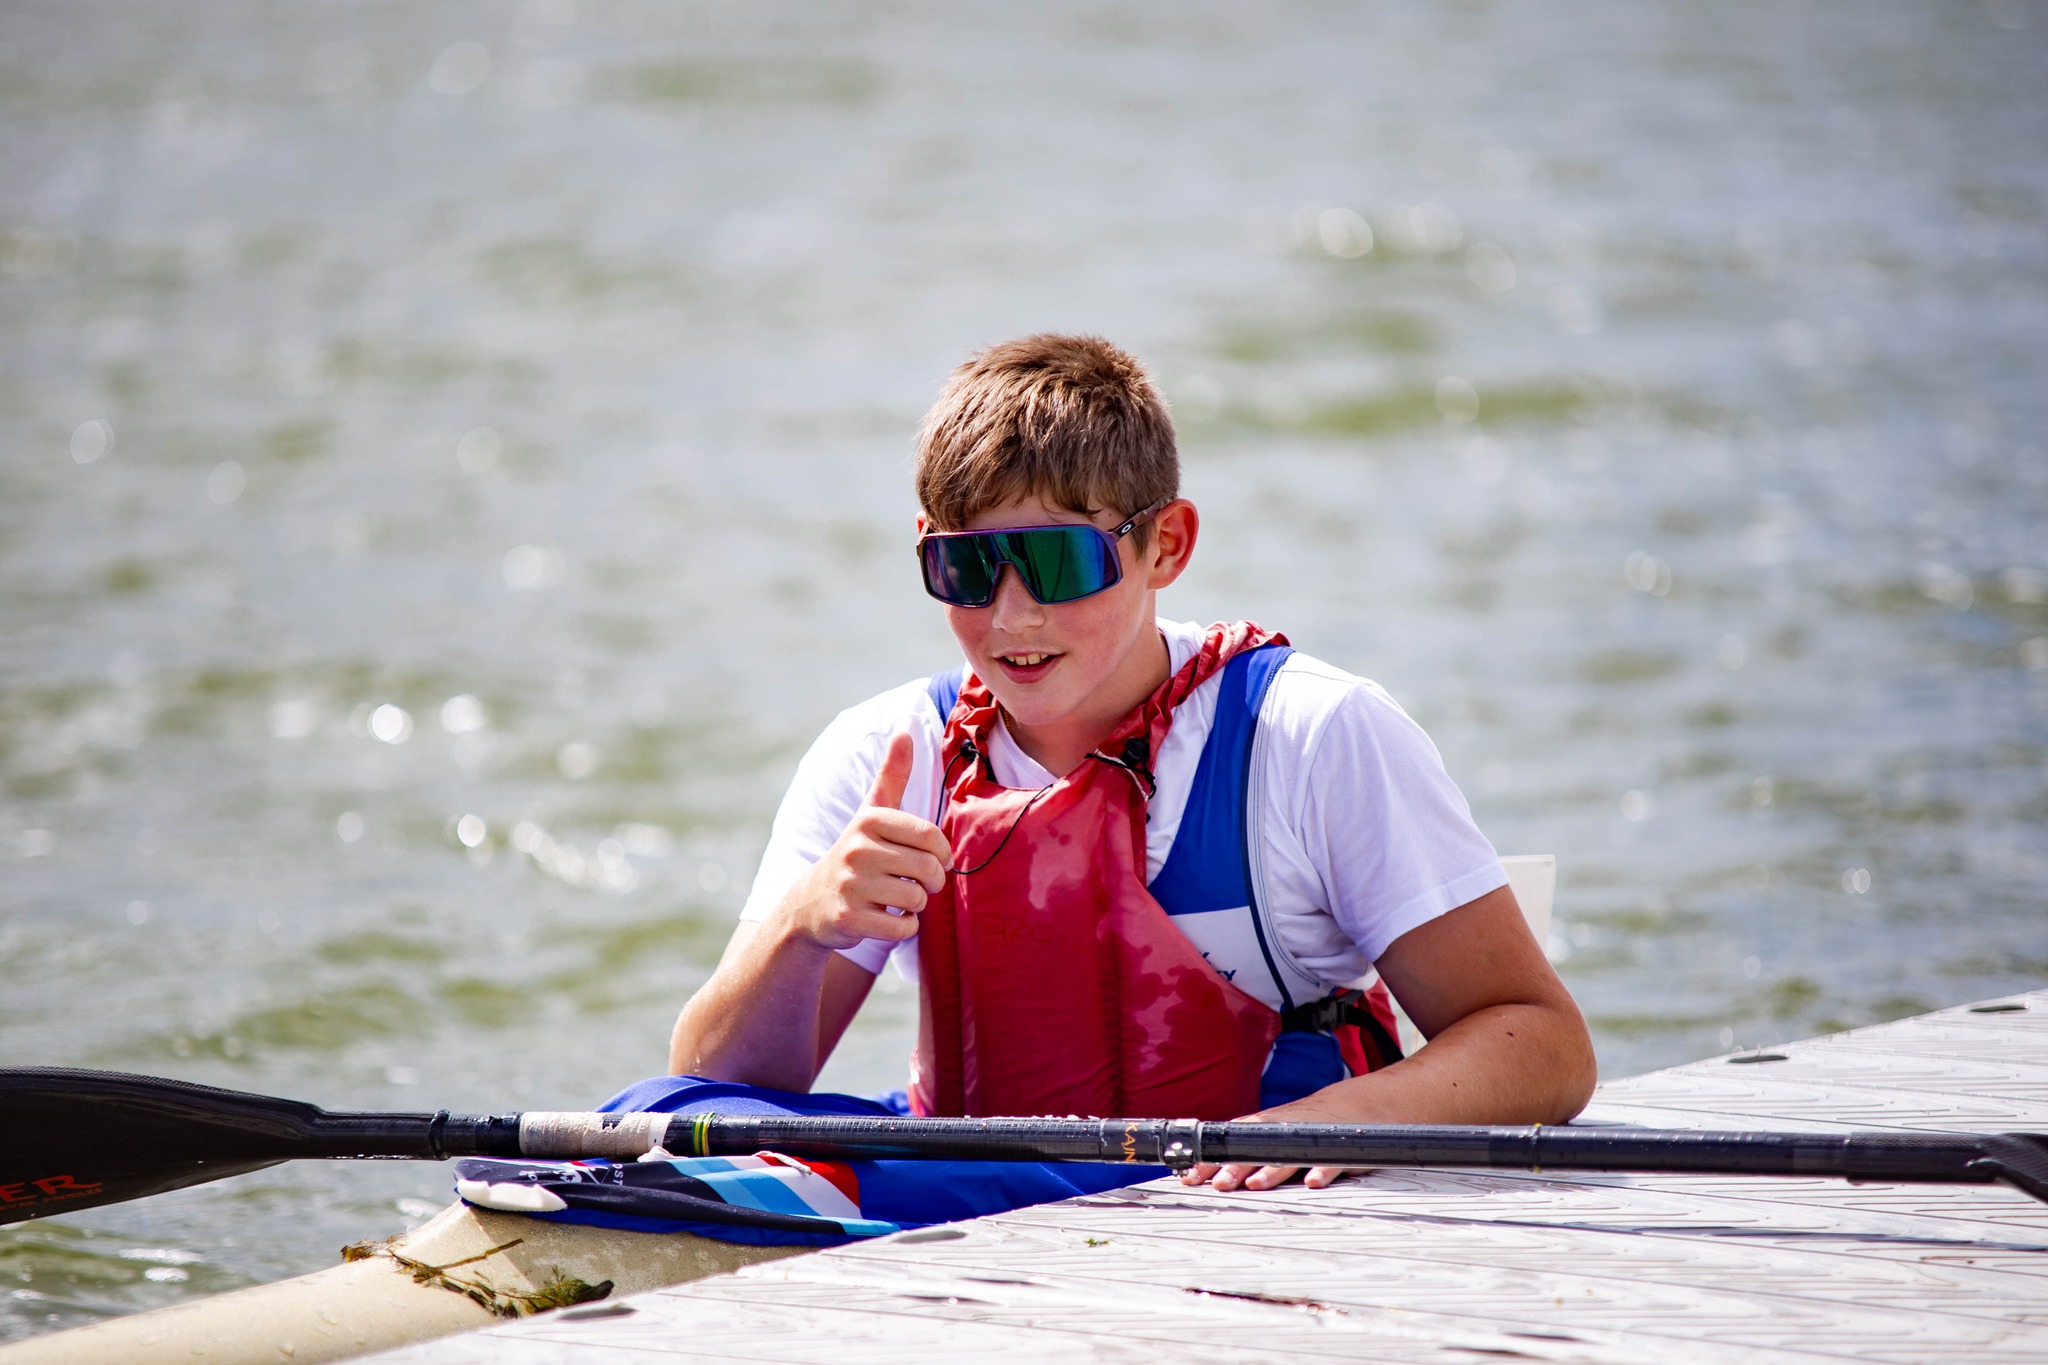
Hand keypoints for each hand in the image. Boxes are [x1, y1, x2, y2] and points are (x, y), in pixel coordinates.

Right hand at [778, 731, 951, 951]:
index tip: (933, 859)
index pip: (931, 836)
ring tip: (895, 898)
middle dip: (931, 882)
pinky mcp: (848, 918)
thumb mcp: (872, 813)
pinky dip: (903, 928)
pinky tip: (886, 918)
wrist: (811, 903)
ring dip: (915, 905)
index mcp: (869, 820)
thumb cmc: (857, 854)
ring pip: (916, 900)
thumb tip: (904, 729)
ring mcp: (850, 884)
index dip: (942, 854)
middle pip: (928, 870)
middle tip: (916, 883)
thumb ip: (892, 774)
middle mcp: (857, 849)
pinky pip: (901, 927)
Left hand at [1178, 1096, 1355, 1192]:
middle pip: (1253, 1150)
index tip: (1190, 1178)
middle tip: (1219, 1184)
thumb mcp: (1269, 1134)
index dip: (1209, 1162)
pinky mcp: (1334, 1148)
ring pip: (1286, 1156)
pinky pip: (1327, 1160)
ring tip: (1255, 1184)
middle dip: (1234, 1167)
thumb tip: (1208, 1178)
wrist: (1347, 1106)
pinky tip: (1312, 1182)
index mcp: (1259, 1131)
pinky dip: (1320, 1170)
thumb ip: (1242, 1154)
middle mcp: (1279, 1132)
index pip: (1228, 1146)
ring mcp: (1306, 1140)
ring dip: (1270, 1171)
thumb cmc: (1299, 1126)